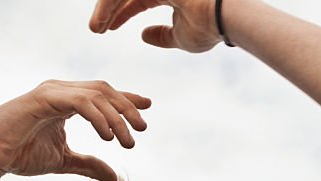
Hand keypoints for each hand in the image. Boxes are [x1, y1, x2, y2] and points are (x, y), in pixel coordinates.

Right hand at [0, 80, 149, 180]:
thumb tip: (114, 176)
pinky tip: (107, 136)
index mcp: (65, 100)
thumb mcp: (64, 161)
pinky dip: (98, 117)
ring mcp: (51, 92)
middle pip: (104, 90)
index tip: (147, 107)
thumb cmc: (20, 155)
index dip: (127, 99)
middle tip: (142, 128)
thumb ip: (89, 165)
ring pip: (96, 95)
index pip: (102, 94)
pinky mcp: (43, 99)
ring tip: (127, 140)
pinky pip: (80, 102)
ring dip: (117, 117)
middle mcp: (60, 90)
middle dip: (127, 107)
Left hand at [89, 0, 221, 52]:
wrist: (225, 17)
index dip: (122, 14)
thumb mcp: (181, 36)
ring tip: (95, 28)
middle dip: (108, 10)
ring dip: (105, 9)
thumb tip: (145, 36)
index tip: (107, 28)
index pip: (137, 0)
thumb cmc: (209, 28)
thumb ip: (163, 36)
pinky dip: (108, 7)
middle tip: (96, 28)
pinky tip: (101, 23)